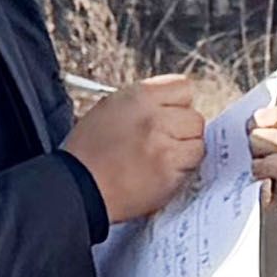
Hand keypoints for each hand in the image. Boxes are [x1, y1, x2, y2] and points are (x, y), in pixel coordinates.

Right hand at [65, 73, 211, 222]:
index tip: (171, 116)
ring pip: (198, 143)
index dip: (178, 105)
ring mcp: (165, 146)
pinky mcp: (170, 173)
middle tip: (164, 143)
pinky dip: (182, 171)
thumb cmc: (87, 153)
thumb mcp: (109, 109)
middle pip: (195, 118)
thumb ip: (144, 104)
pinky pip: (192, 166)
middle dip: (183, 130)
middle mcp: (154, 118)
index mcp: (138, 96)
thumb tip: (171, 105)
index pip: (183, 88)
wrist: (78, 188)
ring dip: (185, 152)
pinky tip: (161, 174)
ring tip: (161, 160)